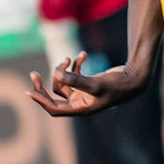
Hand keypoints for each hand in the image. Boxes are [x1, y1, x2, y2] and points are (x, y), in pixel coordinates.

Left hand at [28, 52, 145, 117]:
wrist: (134, 79)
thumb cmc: (117, 84)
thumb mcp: (96, 82)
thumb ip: (76, 80)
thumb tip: (56, 76)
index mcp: (81, 109)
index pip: (55, 109)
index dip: (41, 101)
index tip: (30, 91)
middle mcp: (80, 103)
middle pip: (55, 95)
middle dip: (45, 84)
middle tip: (33, 73)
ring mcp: (83, 94)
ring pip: (64, 82)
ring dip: (64, 69)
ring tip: (69, 57)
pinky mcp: (88, 84)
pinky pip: (75, 75)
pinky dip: (76, 65)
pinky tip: (82, 54)